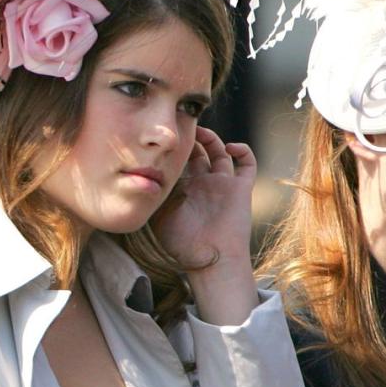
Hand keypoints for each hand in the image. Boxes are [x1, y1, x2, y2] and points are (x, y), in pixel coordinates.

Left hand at [152, 128, 256, 269]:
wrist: (210, 260)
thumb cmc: (181, 244)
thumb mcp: (158, 215)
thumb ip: (152, 193)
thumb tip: (139, 173)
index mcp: (184, 189)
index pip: (179, 160)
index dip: (174, 147)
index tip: (165, 135)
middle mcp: (203, 184)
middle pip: (199, 152)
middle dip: (192, 138)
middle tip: (183, 126)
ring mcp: (223, 185)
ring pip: (220, 153)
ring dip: (213, 139)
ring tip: (202, 131)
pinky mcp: (241, 189)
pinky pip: (247, 164)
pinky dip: (242, 150)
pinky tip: (231, 146)